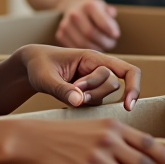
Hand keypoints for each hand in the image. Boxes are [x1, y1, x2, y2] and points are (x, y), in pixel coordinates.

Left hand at [21, 45, 140, 110]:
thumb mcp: (45, 77)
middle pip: (113, 85)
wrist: (30, 67)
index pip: (127, 70)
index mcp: (93, 57)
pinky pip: (95, 104)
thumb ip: (62, 89)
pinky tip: (69, 99)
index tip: (128, 106)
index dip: (134, 87)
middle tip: (73, 89)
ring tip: (68, 93)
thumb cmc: (39, 66)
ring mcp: (94, 81)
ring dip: (89, 99)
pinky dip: (84, 105)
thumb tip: (79, 102)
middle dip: (94, 92)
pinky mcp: (89, 93)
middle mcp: (98, 68)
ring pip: (104, 96)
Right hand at [56, 0, 120, 50]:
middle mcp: (75, 14)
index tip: (116, 36)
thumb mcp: (104, 7)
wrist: (73, 5)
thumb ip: (110, 15)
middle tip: (111, 44)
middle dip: (104, 42)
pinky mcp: (60, 35)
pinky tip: (92, 48)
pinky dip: (85, 51)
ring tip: (103, 47)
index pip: (102, 22)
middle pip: (91, 34)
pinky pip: (74, 48)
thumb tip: (113, 27)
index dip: (110, 31)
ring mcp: (66, 25)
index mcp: (88, 6)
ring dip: (96, 49)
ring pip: (82, 44)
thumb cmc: (92, 9)